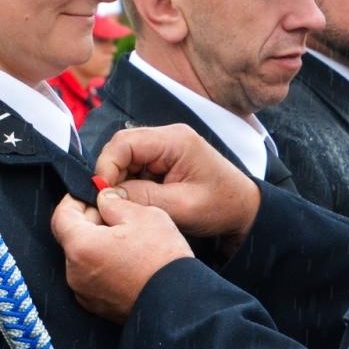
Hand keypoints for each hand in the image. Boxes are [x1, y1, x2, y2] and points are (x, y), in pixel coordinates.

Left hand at [53, 191, 192, 321]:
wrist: (178, 303)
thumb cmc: (162, 261)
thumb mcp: (143, 215)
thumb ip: (115, 202)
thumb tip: (104, 199)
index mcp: (81, 247)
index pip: (61, 216)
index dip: (74, 200)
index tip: (90, 195)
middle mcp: (75, 273)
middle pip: (72, 237)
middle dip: (89, 222)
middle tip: (115, 215)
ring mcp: (85, 293)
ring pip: (82, 258)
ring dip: (97, 244)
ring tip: (127, 240)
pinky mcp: (97, 306)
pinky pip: (92, 277)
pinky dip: (103, 265)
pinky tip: (127, 261)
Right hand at [91, 124, 259, 243]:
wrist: (246, 211)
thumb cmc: (222, 207)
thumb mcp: (182, 207)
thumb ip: (143, 199)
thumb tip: (106, 195)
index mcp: (174, 140)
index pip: (124, 143)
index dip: (106, 167)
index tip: (102, 194)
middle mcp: (167, 137)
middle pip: (121, 148)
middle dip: (111, 176)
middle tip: (109, 203)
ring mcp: (165, 148)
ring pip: (125, 159)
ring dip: (120, 182)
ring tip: (125, 206)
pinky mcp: (164, 161)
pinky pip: (135, 168)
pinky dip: (130, 186)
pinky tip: (136, 203)